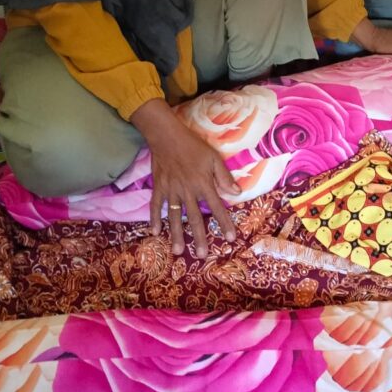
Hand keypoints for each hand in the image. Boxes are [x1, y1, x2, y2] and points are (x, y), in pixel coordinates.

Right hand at [131, 99, 238, 257]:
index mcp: (203, 184)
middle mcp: (188, 191)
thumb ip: (224, 177)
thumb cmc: (193, 146)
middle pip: (195, 218)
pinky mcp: (159, 188)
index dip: (224, 223)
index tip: (230, 238)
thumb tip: (237, 193)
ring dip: (176, 235)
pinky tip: (154, 232)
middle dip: (199, 238)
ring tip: (177, 251)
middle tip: (201, 255)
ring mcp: (171, 191)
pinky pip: (156, 206)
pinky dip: (154, 218)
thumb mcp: (213, 157)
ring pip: (175, 217)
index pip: (217, 208)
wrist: (166, 136)